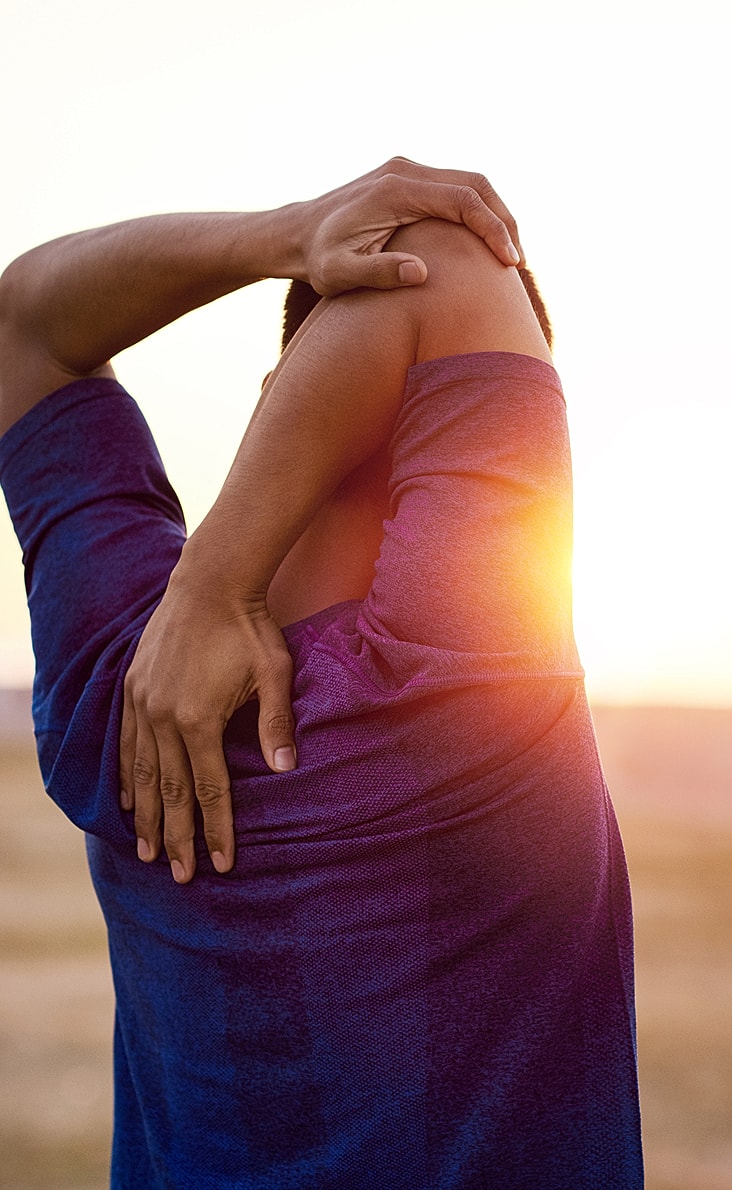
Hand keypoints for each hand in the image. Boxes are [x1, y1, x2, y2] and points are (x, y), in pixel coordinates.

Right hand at [119, 558, 295, 883]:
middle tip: (180, 876)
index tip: (220, 864)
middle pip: (169, 791)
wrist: (210, 582)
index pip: (209, 789)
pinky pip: (126, 743)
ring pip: (141, 773)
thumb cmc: (250, 628)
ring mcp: (142, 702)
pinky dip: (128, 777)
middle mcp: (162, 717)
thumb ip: (276, 723)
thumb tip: (285, 770)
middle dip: (177, 837)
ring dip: (146, 816)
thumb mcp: (274, 672)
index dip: (216, 829)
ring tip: (148, 852)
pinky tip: (129, 801)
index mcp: (199, 719)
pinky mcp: (132, 688)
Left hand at [296, 156, 524, 295]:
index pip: (462, 200)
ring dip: (494, 215)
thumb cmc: (317, 259)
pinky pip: (454, 190)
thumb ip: (378, 272)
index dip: (492, 229)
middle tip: (517, 261)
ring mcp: (407, 172)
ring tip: (508, 255)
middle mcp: (405, 171)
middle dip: (503, 221)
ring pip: (469, 183)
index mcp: (395, 190)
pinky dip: (477, 212)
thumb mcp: (339, 273)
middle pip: (475, 184)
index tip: (509, 261)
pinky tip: (484, 244)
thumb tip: (420, 273)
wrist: (296, 234)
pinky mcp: (407, 180)